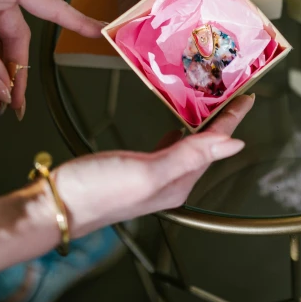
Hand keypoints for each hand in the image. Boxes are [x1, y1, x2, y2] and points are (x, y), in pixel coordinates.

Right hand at [53, 94, 253, 236]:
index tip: (247, 98)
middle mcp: (170, 183)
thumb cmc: (97, 191)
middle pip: (206, 146)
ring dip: (201, 126)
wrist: (53, 207)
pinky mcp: (133, 171)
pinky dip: (176, 133)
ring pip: (188, 147)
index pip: (215, 146)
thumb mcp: (148, 171)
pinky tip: (174, 127)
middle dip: (221, 121)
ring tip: (210, 105)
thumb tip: (235, 145)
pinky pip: (166, 148)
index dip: (231, 120)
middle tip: (231, 94)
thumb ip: (190, 156)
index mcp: (179, 183)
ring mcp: (152, 178)